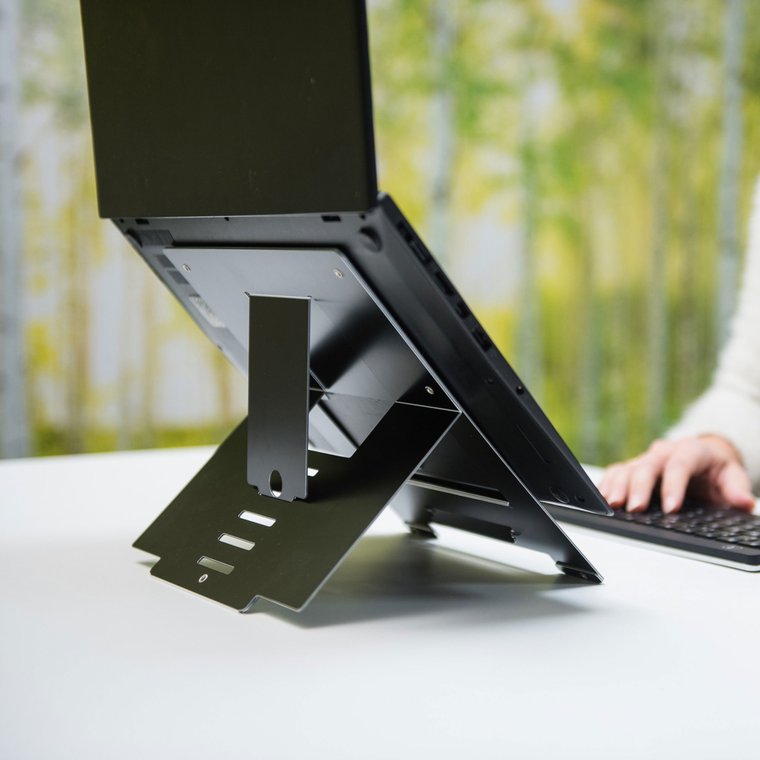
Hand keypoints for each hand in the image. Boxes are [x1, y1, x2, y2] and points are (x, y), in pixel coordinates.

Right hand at [598, 435, 754, 513]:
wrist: (702, 460)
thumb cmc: (716, 471)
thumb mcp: (733, 477)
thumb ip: (737, 489)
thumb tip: (745, 502)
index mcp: (691, 450)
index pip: (680, 464)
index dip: (674, 485)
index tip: (671, 508)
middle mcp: (664, 451)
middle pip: (648, 466)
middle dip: (639, 487)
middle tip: (635, 508)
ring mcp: (646, 459)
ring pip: (627, 468)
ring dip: (618, 487)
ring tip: (612, 505)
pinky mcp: (632, 467)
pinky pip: (615, 473)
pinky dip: (606, 485)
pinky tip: (600, 500)